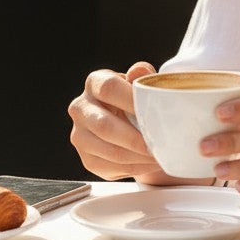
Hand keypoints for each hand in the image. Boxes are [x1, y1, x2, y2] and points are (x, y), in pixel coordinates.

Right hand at [68, 61, 175, 184]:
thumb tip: (139, 71)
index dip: (131, 100)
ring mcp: (80, 135)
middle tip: (157, 144)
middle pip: (104, 126)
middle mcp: (81, 108)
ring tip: (159, 155)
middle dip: (135, 138)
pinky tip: (151, 163)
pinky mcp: (87, 159)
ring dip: (138, 157)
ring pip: (109, 151)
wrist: (125, 118)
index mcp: (94, 83)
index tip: (153, 110)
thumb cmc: (134, 97)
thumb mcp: (139, 82)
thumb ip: (142, 76)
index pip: (108, 88)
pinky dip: (136, 167)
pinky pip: (111, 167)